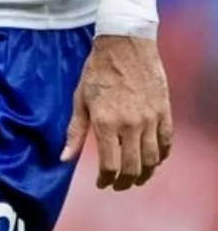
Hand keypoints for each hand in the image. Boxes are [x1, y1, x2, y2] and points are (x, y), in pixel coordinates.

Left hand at [61, 34, 172, 189]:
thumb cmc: (97, 70)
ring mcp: (150, 119)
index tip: (102, 184)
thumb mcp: (80, 99)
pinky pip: (166, 142)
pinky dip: (161, 156)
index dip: (106, 180)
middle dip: (124, 181)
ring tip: (135, 178)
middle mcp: (130, 124)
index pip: (110, 165)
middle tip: (118, 185)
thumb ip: (75, 131)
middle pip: (133, 167)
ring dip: (145, 174)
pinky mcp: (164, 112)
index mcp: (106, 122)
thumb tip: (64, 158)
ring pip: (153, 159)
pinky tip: (153, 159)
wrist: (124, 45)